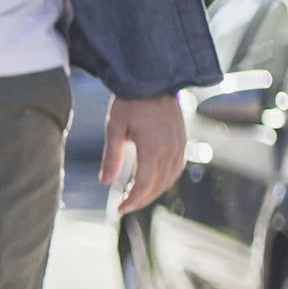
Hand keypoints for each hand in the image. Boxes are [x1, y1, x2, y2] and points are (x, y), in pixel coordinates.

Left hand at [103, 90, 185, 216]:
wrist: (153, 79)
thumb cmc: (129, 102)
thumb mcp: (114, 128)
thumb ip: (111, 156)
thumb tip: (105, 183)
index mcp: (153, 146)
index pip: (145, 184)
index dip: (133, 200)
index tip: (119, 208)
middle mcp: (170, 149)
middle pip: (158, 185)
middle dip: (141, 199)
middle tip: (124, 206)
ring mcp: (179, 145)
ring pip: (169, 179)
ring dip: (154, 192)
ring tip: (136, 197)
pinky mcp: (182, 141)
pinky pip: (177, 168)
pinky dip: (165, 180)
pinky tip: (153, 183)